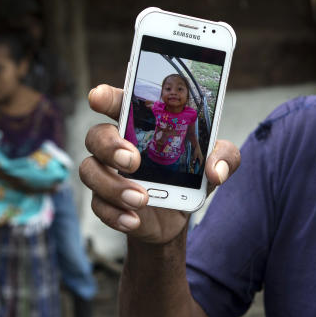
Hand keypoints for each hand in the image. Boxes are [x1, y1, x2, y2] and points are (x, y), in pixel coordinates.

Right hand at [79, 85, 240, 243]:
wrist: (177, 215)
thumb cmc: (189, 175)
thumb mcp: (215, 162)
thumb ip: (225, 157)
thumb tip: (217, 171)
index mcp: (139, 124)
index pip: (117, 102)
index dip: (105, 97)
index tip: (98, 97)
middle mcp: (116, 145)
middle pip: (96, 135)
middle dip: (109, 146)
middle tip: (133, 161)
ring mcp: (107, 173)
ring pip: (89, 170)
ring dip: (113, 186)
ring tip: (142, 198)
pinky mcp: (105, 201)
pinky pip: (98, 205)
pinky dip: (115, 214)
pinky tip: (134, 220)